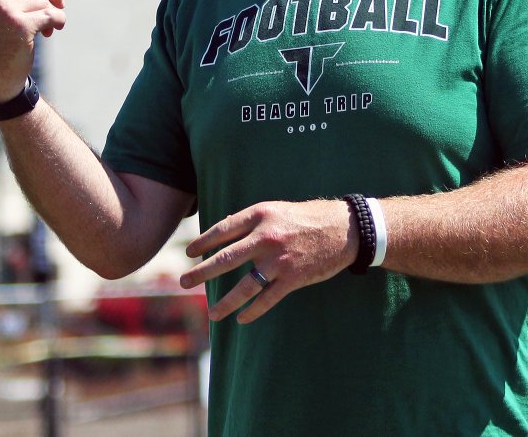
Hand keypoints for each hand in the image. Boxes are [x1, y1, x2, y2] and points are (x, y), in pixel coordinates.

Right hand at [0, 0, 66, 101]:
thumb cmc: (0, 36)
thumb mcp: (5, 6)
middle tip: (60, 6)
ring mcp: (3, 8)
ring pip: (45, 1)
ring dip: (53, 13)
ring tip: (49, 27)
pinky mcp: (19, 23)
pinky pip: (51, 14)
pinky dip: (57, 22)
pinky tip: (52, 31)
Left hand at [179, 199, 356, 323]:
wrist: (344, 229)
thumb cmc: (307, 217)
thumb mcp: (276, 209)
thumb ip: (250, 220)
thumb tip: (222, 229)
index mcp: (260, 215)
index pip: (223, 230)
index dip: (203, 242)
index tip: (189, 253)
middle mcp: (266, 237)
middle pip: (225, 259)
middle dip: (201, 272)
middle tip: (183, 282)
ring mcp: (279, 260)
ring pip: (244, 286)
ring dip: (225, 302)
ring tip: (212, 314)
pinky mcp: (293, 278)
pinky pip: (267, 299)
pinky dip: (252, 311)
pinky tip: (241, 319)